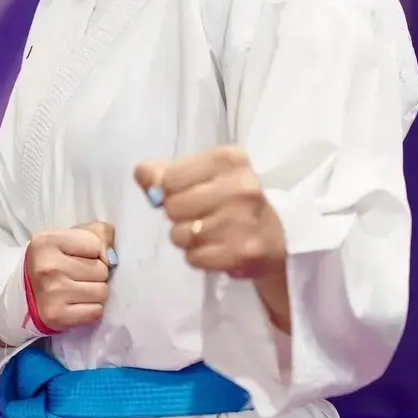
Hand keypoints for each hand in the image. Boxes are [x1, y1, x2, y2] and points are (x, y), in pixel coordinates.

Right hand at [25, 221, 115, 331]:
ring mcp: (52, 293)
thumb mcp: (72, 237)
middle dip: (97, 273)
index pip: (96, 245)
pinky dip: (92, 309)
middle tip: (80, 275)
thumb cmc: (55, 260)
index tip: (82, 257)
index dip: (96, 252)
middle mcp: (48, 267)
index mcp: (48, 241)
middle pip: (101, 270)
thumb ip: (99, 234)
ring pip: (102, 292)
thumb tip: (112, 258)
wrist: (26, 292)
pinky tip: (78, 304)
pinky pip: (96, 312)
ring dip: (96, 292)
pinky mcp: (57, 316)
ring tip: (80, 289)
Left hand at [135, 146, 285, 279]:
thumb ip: (166, 171)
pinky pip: (194, 258)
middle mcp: (241, 186)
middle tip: (201, 215)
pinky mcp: (242, 252)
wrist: (275, 236)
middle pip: (173, 207)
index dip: (170, 190)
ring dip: (187, 238)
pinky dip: (199, 256)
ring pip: (180, 235)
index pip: (169, 178)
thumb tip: (142, 174)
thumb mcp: (202, 174)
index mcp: (229, 159)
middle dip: (179, 215)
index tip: (191, 193)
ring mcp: (243, 221)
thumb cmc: (230, 199)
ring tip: (210, 232)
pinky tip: (217, 248)